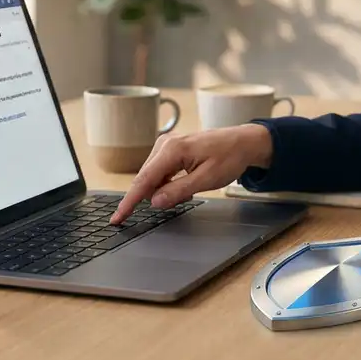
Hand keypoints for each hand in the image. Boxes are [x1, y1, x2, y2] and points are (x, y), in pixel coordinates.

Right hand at [109, 123, 273, 223]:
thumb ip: (179, 191)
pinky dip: (169, 183)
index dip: (129, 202)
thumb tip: (155, 202)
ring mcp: (166, 145)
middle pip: (146, 179)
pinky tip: (186, 183)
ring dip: (165, 189)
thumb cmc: (229, 157)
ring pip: (153, 177)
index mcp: (171, 150)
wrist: (242, 142)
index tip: (117, 218)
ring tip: (190, 187)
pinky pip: (160, 172)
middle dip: (157, 195)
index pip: (143, 180)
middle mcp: (164, 144)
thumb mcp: (207, 179)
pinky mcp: (170, 149)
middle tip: (185, 197)